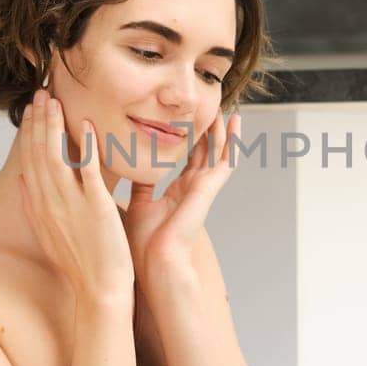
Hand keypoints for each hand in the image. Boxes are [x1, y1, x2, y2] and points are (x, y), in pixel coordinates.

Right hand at [16, 89, 132, 296]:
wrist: (98, 290)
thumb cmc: (80, 264)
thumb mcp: (48, 235)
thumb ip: (34, 207)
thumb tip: (22, 182)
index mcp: (40, 207)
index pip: (29, 161)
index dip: (29, 133)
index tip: (32, 111)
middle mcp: (50, 203)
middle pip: (38, 154)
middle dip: (38, 122)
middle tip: (40, 94)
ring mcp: (71, 205)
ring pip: (56, 157)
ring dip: (54, 127)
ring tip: (55, 101)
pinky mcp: (96, 208)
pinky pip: (88, 171)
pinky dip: (86, 147)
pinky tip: (86, 126)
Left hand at [123, 112, 241, 277]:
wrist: (155, 259)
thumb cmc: (143, 241)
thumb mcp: (138, 203)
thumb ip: (140, 183)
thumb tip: (131, 164)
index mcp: (178, 191)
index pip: (189, 159)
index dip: (191, 138)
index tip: (189, 120)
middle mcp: (194, 187)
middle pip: (207, 152)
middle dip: (209, 130)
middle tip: (211, 106)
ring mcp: (205, 187)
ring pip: (219, 152)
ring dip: (222, 130)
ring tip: (225, 108)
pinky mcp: (210, 188)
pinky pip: (226, 159)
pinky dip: (232, 141)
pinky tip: (235, 122)